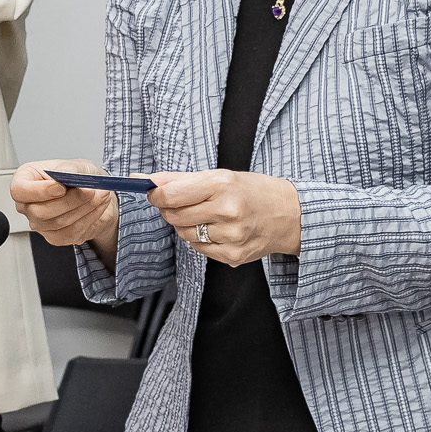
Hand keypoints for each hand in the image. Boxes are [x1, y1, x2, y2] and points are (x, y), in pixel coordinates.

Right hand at [10, 159, 118, 252]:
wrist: (93, 193)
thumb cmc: (78, 176)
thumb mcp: (76, 165)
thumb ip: (68, 169)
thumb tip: (63, 175)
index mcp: (25, 180)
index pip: (19, 190)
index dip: (39, 191)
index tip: (61, 187)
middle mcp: (28, 205)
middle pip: (39, 211)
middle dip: (69, 201)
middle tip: (89, 190)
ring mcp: (40, 224)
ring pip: (58, 223)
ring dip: (84, 208)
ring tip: (100, 195)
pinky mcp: (55, 237)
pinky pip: (70, 232)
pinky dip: (89, 218)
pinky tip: (97, 206)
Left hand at [145, 169, 301, 264]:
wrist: (289, 214)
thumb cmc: (251, 191)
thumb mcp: (219, 176)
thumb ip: (178, 178)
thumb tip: (141, 179)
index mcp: (222, 185)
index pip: (171, 194)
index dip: (156, 195)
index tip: (154, 193)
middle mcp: (227, 211)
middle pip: (174, 215)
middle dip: (170, 209)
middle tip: (182, 203)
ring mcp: (231, 236)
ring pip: (184, 233)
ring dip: (186, 224)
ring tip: (205, 215)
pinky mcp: (233, 255)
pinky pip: (199, 248)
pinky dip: (201, 239)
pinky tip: (217, 229)